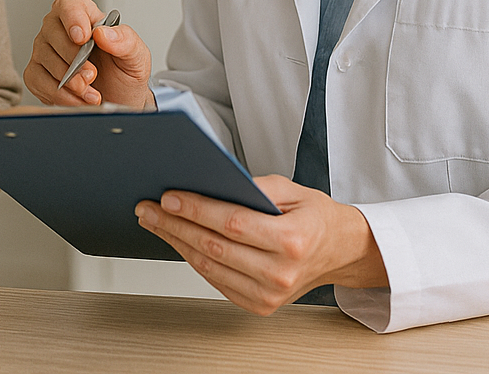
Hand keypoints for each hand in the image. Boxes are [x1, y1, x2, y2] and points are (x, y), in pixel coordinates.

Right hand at [24, 0, 154, 107]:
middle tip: (93, 75)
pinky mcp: (36, 74)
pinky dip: (60, 95)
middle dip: (73, 59)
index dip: (73, 18)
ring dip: (69, 80)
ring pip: (44, 59)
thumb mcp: (136, 54)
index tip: (83, 38)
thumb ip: (125, 40)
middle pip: (52, 33)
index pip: (69, 4)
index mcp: (84, 14)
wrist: (118, 99)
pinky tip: (78, 99)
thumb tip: (102, 33)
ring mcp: (45, 51)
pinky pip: (38, 81)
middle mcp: (59, 29)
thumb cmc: (123, 72)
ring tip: (91, 92)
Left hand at [134, 175, 387, 312]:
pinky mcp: (259, 305)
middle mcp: (281, 273)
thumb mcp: (292, 189)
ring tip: (156, 222)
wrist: (339, 251)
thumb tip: (210, 182)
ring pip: (209, 267)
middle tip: (149, 208)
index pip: (232, 223)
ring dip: (177, 242)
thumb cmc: (315, 217)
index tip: (169, 198)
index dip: (196, 210)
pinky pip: (215, 281)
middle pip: (214, 246)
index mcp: (292, 241)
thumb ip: (253, 186)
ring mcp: (269, 294)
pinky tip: (179, 241)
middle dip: (175, 225)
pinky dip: (193, 259)